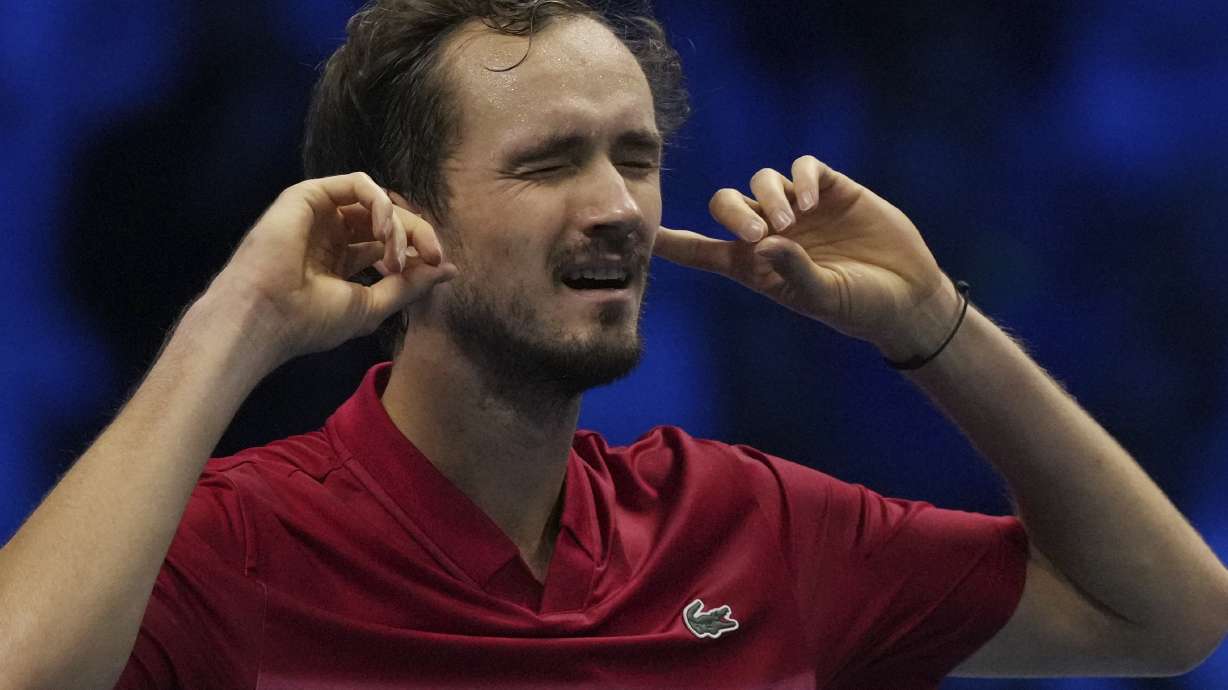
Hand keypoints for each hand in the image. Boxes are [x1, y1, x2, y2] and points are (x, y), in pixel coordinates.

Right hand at [207, 172, 455, 362]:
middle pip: (389, 218)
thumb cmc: (310, 320)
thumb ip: (410, 284)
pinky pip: (359, 184)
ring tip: (396, 256)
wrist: (265, 317)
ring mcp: (319, 213)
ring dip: (399, 225)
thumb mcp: (373, 305)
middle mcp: (330, 233)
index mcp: (341, 259)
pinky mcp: (308, 195)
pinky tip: (384, 231)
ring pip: (378, 201)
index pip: (390, 242)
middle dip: (416, 234)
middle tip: (431, 257)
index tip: (438, 265)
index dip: (419, 248)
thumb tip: (450, 269)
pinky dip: (381, 203)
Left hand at [653, 156, 955, 356]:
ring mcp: (801, 209)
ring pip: (763, 182)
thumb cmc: (859, 307)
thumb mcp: (823, 298)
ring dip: (770, 197)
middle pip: (726, 204)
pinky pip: (804, 168)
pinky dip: (803, 178)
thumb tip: (766, 241)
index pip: (702, 251)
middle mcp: (772, 233)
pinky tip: (814, 201)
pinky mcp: (832, 190)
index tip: (643, 233)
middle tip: (759, 234)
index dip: (673, 242)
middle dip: (733, 212)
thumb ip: (793, 272)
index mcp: (756, 266)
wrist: (907, 296)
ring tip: (794, 221)